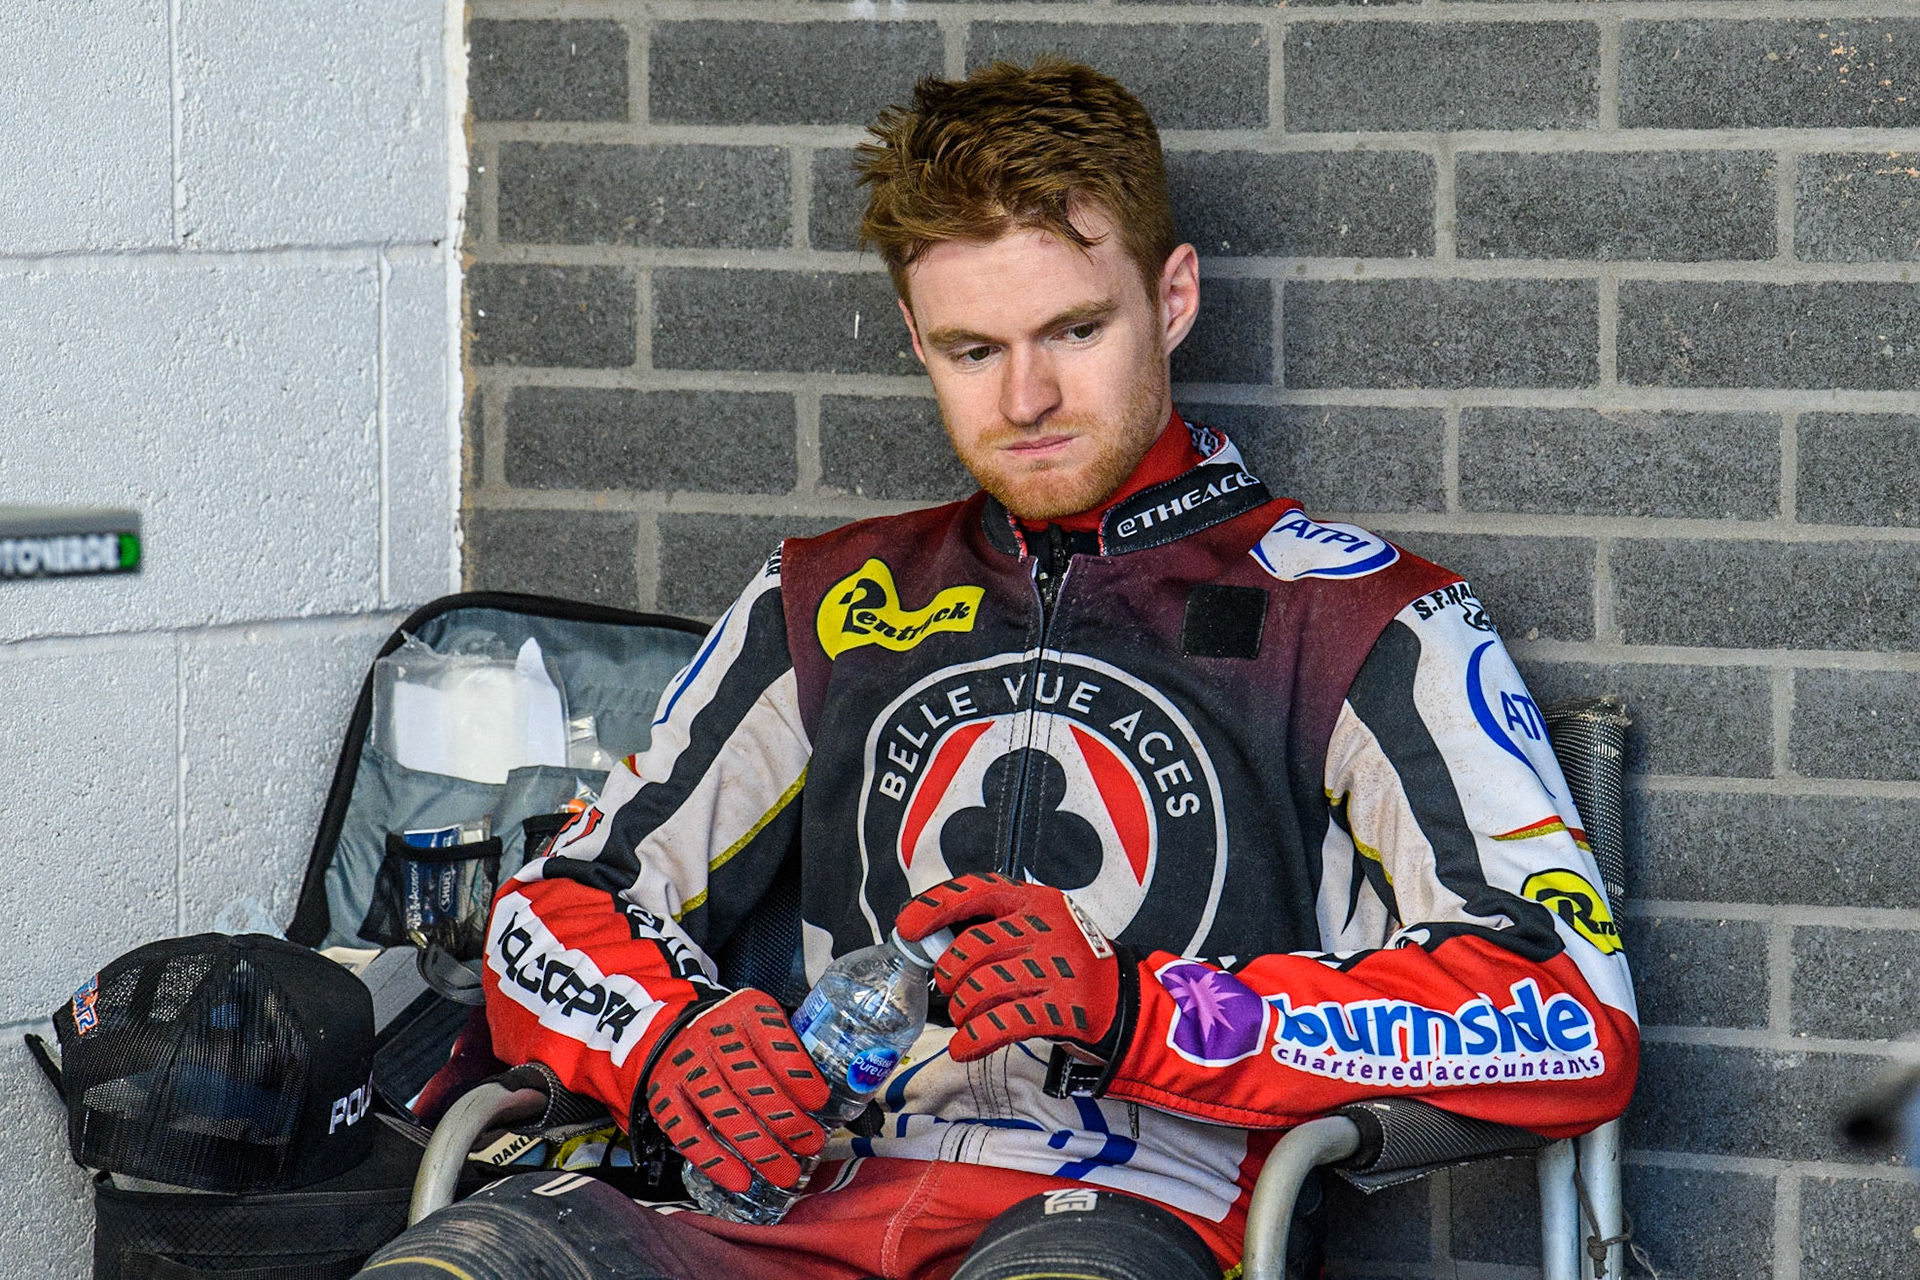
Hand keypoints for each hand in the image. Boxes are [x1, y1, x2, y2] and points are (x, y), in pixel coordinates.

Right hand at [643, 989, 828, 1191]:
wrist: (669, 1030)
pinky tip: (741, 1180)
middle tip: (810, 1144)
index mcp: (745, 1012)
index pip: (775, 1042)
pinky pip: (688, 1133)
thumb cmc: (732, 1034)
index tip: (819, 1103)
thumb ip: (789, 1049)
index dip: (798, 1075)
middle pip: (752, 1083)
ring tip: (785, 1172)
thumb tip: (829, 1099)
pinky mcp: (663, 1096)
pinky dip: (715, 1161)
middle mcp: (712, 1035)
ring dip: (758, 1148)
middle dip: (786, 1120)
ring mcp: (685, 1066)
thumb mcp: (760, 1022)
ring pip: (724, 1112)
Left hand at [895, 873, 1122, 1063]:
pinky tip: (964, 1046)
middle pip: (974, 947)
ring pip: (984, 986)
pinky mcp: (1065, 1008)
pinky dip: (976, 1038)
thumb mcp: (1038, 926)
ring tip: (962, 1015)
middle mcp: (1047, 928)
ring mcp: (1058, 967)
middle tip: (948, 987)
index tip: (908, 928)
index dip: (936, 907)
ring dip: (961, 1008)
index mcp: (1034, 901)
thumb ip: (994, 926)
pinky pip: (1006, 1023)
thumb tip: (931, 939)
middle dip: (949, 972)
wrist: (1120, 996)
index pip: (977, 891)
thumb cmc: (1064, 959)